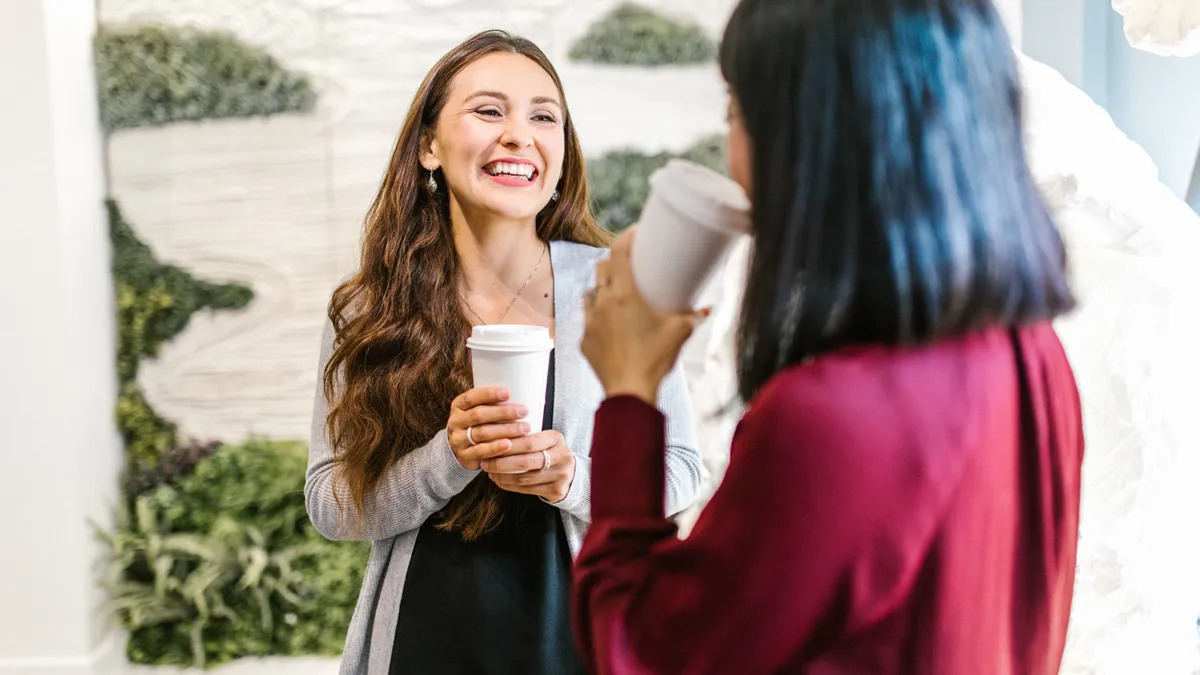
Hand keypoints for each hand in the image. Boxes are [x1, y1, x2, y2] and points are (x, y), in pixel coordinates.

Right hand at [446, 386, 531, 469]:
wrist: (460, 450)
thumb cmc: (478, 424)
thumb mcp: (479, 411)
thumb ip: (493, 403)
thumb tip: (527, 393)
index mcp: (458, 406)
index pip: (471, 397)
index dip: (488, 394)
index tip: (507, 393)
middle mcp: (456, 421)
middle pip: (478, 415)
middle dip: (503, 412)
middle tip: (523, 411)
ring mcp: (458, 439)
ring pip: (482, 433)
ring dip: (505, 430)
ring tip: (524, 428)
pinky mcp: (464, 455)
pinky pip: (480, 451)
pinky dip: (495, 448)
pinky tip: (508, 444)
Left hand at [481, 430, 576, 502]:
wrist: (571, 472)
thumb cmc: (549, 452)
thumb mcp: (543, 439)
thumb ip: (524, 436)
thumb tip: (492, 436)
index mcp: (556, 438)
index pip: (529, 442)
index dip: (507, 446)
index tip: (489, 446)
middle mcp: (562, 456)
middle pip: (526, 461)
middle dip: (501, 463)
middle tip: (485, 463)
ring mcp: (561, 475)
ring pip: (525, 478)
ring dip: (503, 476)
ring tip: (490, 472)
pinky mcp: (557, 491)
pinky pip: (528, 490)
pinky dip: (510, 486)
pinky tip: (500, 481)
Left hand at [581, 228, 708, 404]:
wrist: (629, 392)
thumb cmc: (655, 359)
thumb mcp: (680, 332)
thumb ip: (695, 316)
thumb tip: (708, 307)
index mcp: (623, 295)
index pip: (618, 253)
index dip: (625, 237)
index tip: (635, 232)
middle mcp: (602, 303)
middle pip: (601, 269)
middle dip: (613, 261)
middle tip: (629, 263)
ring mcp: (589, 322)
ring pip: (590, 293)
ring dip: (601, 287)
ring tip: (617, 291)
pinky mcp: (584, 341)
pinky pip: (588, 319)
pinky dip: (598, 315)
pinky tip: (610, 322)